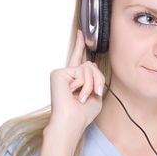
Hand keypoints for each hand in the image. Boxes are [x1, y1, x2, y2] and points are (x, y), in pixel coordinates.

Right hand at [46, 29, 104, 147]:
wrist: (72, 121)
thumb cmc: (82, 113)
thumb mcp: (96, 94)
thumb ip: (95, 78)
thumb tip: (90, 65)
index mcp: (76, 80)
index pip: (78, 60)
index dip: (79, 45)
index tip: (80, 34)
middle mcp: (68, 75)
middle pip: (91, 65)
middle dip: (97, 80)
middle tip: (93, 94)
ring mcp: (62, 73)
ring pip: (88, 68)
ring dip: (91, 84)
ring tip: (82, 97)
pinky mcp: (59, 73)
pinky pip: (81, 72)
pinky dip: (83, 85)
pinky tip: (75, 93)